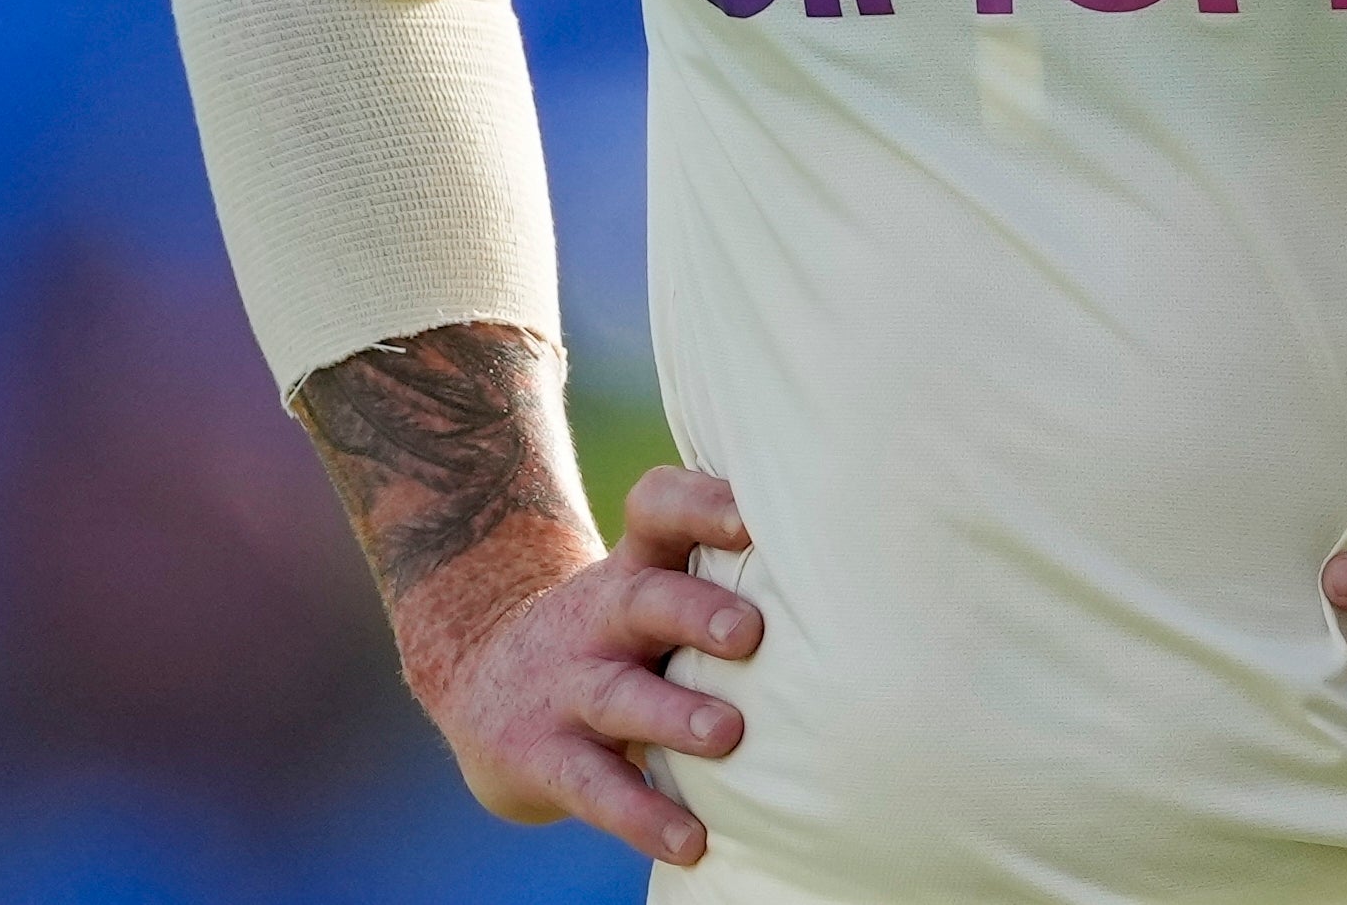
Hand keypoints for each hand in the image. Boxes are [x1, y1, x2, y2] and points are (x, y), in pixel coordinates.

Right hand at [399, 463, 767, 869]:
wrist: (480, 677)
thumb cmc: (615, 633)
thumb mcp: (652, 587)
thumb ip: (727, 576)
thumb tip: (867, 577)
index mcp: (637, 567)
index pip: (658, 510)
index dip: (701, 505)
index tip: (754, 512)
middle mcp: (602, 618)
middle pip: (644, 599)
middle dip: (695, 612)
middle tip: (750, 632)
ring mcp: (568, 687)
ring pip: (619, 695)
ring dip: (673, 714)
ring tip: (727, 734)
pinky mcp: (546, 755)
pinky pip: (595, 788)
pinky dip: (642, 816)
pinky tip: (692, 841)